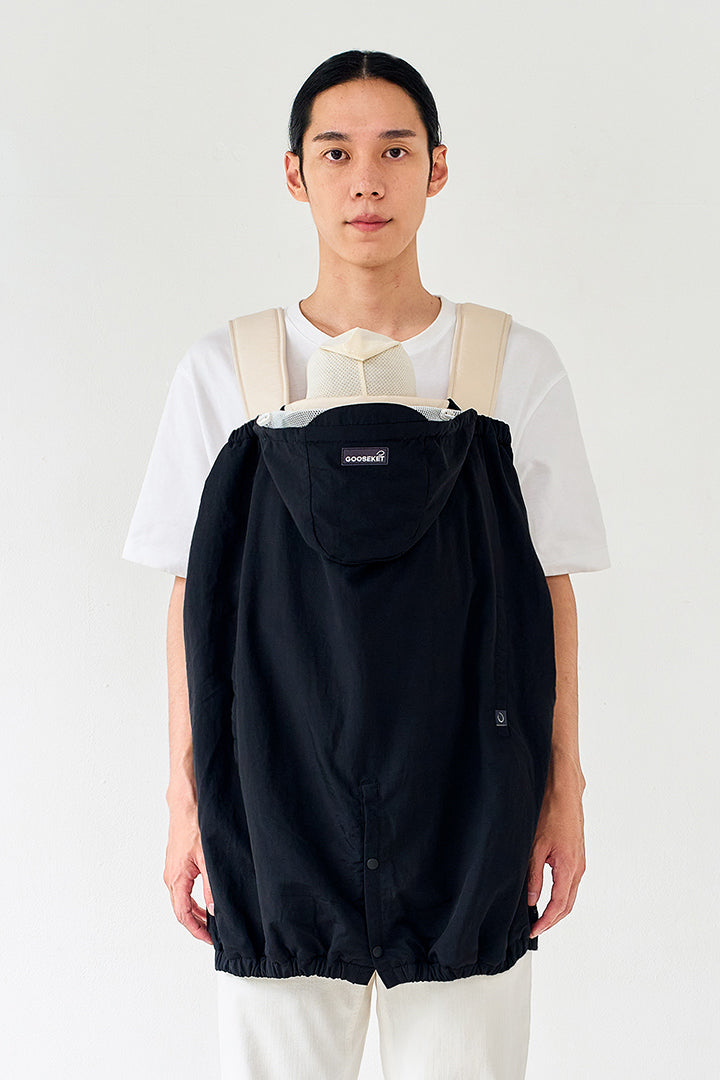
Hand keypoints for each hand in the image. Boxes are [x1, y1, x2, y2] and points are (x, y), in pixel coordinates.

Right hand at [163, 801, 214, 944]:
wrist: (186, 805)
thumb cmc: (194, 825)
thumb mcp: (208, 858)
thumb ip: (211, 886)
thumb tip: (214, 909)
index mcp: (176, 878)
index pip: (183, 914)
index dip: (196, 930)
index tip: (209, 939)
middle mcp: (170, 877)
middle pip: (181, 910)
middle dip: (197, 924)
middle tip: (213, 933)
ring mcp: (172, 870)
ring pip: (182, 900)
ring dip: (195, 911)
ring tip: (212, 919)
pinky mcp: (176, 864)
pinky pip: (182, 889)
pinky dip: (193, 899)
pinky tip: (205, 899)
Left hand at [527, 770, 585, 938]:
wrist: (564, 791)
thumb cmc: (551, 812)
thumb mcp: (536, 846)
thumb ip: (534, 875)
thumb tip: (532, 899)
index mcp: (569, 867)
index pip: (559, 905)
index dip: (546, 921)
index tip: (535, 931)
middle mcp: (578, 867)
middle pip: (568, 904)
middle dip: (552, 920)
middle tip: (536, 928)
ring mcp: (580, 861)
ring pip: (570, 894)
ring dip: (557, 908)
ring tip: (540, 916)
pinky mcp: (577, 854)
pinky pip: (571, 882)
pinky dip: (561, 894)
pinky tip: (548, 894)